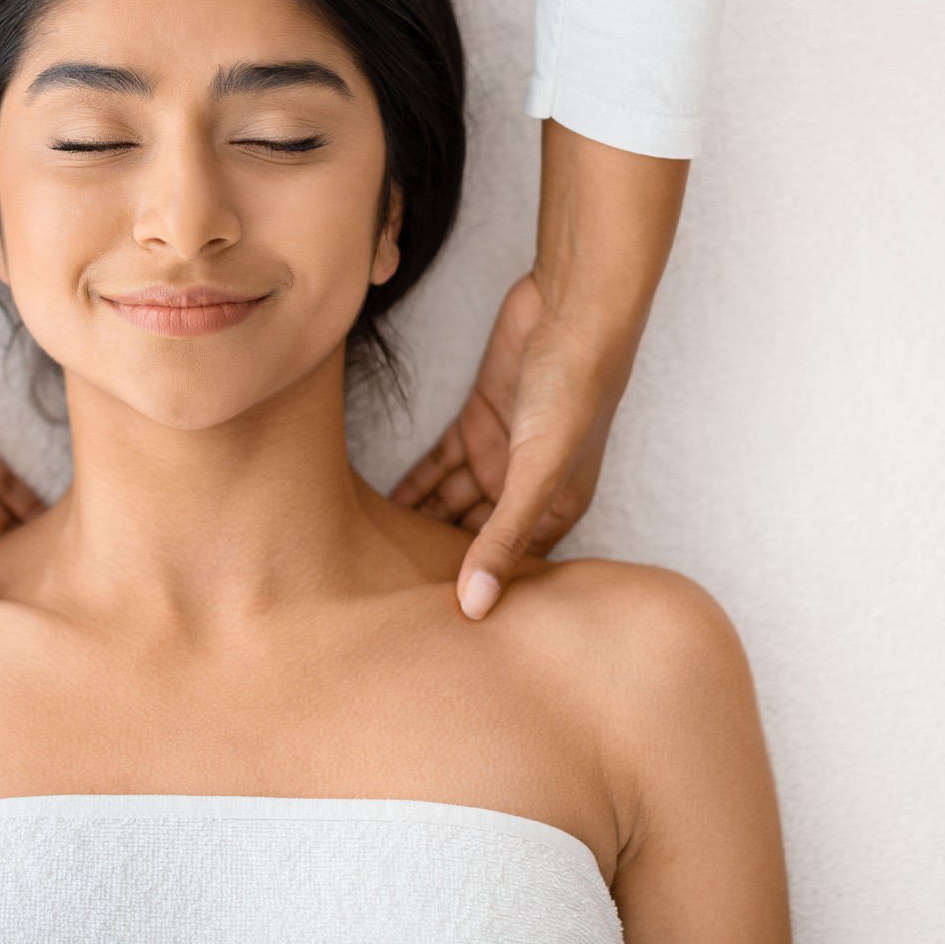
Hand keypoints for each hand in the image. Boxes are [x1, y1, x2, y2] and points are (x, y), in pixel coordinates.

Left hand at [389, 271, 639, 616]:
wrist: (570, 309)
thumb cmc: (574, 391)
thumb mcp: (539, 472)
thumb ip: (503, 538)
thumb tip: (475, 607)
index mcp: (556, 510)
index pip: (510, 568)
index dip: (477, 595)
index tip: (433, 633)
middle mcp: (527, 488)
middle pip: (475, 537)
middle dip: (438, 565)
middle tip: (385, 604)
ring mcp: (500, 453)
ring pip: (451, 501)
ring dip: (417, 525)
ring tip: (370, 563)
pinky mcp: (476, 419)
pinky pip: (438, 464)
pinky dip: (413, 484)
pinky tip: (380, 507)